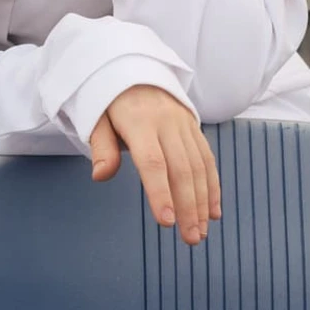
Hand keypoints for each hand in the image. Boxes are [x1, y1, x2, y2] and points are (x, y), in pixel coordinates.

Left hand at [88, 86, 219, 245]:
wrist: (135, 71)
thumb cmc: (110, 103)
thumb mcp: (97, 119)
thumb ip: (102, 148)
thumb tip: (100, 176)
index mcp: (140, 122)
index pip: (153, 163)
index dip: (160, 193)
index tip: (166, 222)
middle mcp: (167, 124)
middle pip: (181, 170)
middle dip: (188, 207)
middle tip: (190, 238)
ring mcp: (184, 125)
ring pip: (199, 167)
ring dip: (203, 203)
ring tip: (200, 232)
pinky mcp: (195, 128)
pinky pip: (208, 159)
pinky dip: (213, 187)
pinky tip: (212, 211)